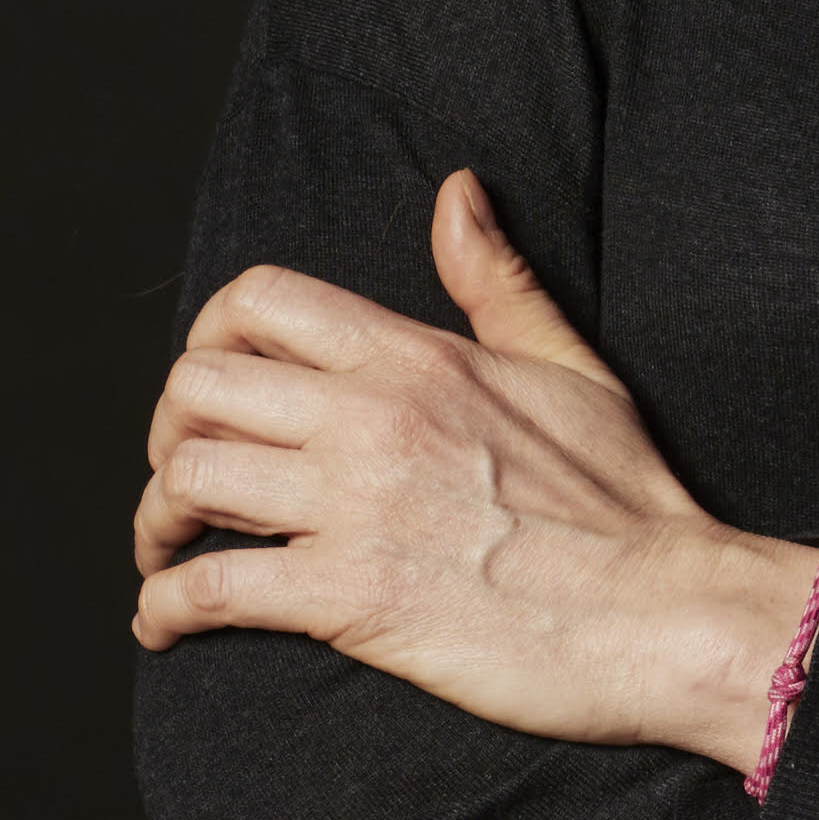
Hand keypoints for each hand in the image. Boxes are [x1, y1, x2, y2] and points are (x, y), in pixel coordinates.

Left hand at [131, 173, 818, 768]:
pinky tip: (165, 626)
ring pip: (187, 479)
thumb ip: (495, 281)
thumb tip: (455, 193)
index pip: (259, 300)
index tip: (209, 389)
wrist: (665, 610)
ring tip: (166, 552)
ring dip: (153, 523)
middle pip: (196, 386)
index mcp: (416, 356)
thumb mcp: (568, 364)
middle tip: (185, 478)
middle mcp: (372, 416)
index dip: (207, 337)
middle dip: (167, 433)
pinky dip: (165, 609)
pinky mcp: (349, 597)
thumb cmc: (627, 498)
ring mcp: (355, 506)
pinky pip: (210, 590)